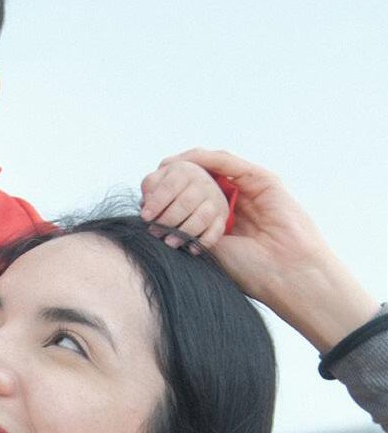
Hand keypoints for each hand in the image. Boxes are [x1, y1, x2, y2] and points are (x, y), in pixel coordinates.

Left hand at [140, 158, 229, 250]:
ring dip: (184, 232)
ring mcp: (215, 200)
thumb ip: (150, 186)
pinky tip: (191, 249)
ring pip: (202, 217)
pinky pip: (216, 230)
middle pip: (186, 202)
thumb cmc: (171, 187)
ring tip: (169, 242)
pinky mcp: (222, 216)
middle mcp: (203, 183)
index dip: (156, 203)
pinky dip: (204, 242)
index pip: (170, 186)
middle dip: (168, 220)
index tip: (145, 217)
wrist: (196, 188)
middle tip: (154, 232)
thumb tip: (147, 202)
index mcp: (185, 171)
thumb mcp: (158, 180)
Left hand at [164, 148, 378, 351]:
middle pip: (202, 181)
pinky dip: (206, 159)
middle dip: (176, 178)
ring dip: (187, 165)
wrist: (286, 273)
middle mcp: (238, 202)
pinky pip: (229, 163)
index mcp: (225, 220)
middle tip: (150, 180)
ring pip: (214, 167)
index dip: (171, 197)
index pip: (194, 200)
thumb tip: (157, 225)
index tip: (146, 200)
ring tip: (164, 167)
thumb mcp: (210, 249)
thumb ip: (190, 232)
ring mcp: (251, 189)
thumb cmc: (251, 271)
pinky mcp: (263, 180)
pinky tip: (187, 160)